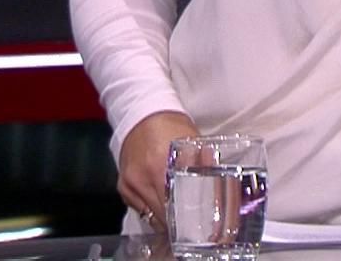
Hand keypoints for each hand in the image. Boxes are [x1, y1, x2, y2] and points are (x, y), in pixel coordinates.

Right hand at [117, 110, 197, 232]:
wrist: (141, 116)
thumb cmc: (169, 126)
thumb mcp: (191, 141)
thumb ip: (204, 162)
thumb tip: (218, 181)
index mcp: (160, 167)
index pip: (173, 207)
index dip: (186, 219)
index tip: (196, 223)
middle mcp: (142, 179)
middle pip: (161, 215)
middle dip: (176, 222)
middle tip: (190, 225)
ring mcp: (130, 184)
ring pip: (149, 214)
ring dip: (163, 219)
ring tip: (178, 219)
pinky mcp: (122, 186)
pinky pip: (139, 207)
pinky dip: (151, 209)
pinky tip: (163, 207)